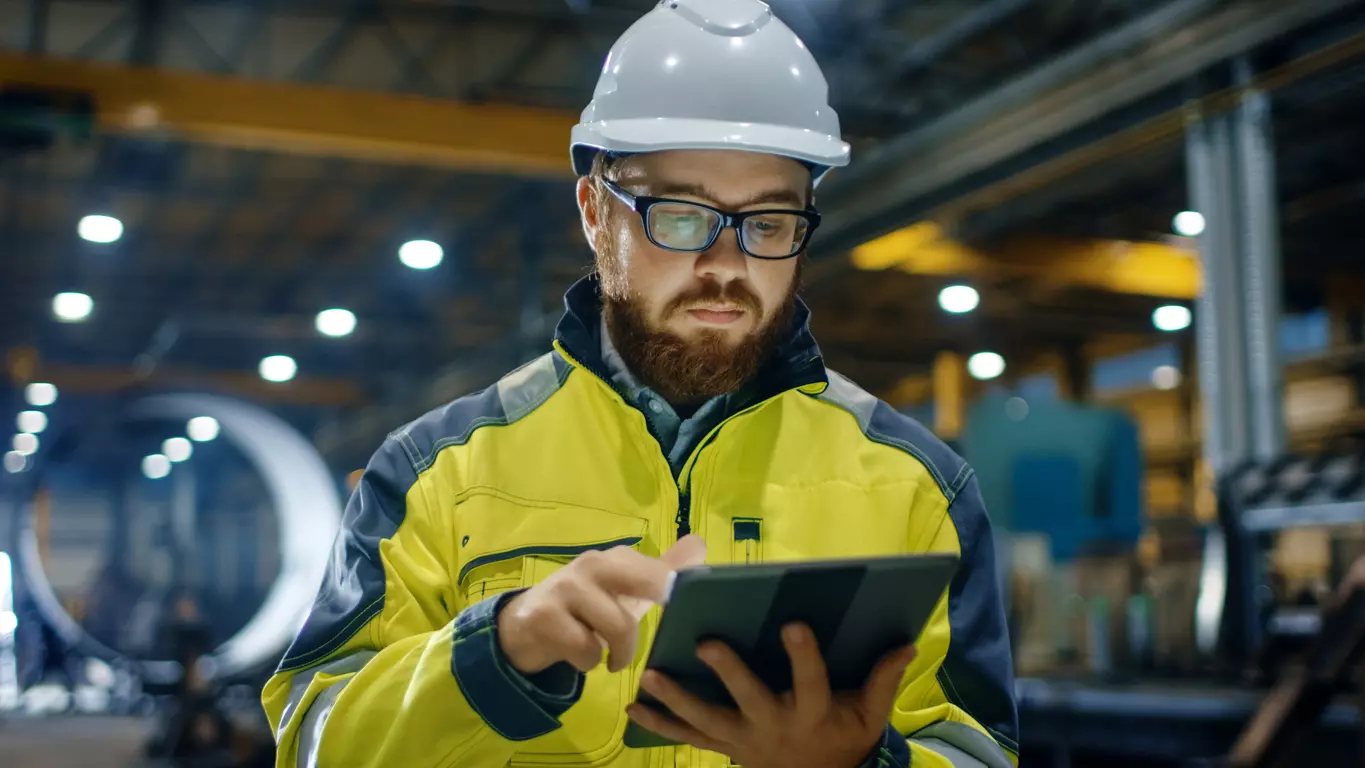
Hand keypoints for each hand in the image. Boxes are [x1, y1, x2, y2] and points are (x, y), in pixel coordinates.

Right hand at [498, 535, 706, 674]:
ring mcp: (567, 587)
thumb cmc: (586, 608)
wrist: (524, 625)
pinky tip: (578, 656)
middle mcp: (593, 564)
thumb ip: (662, 572)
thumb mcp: (625, 592)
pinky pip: (586, 650)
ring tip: (609, 657)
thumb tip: (701, 544)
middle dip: (666, 605)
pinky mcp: (544, 616)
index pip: (660, 569)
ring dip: (619, 653)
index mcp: (616, 558)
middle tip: (660, 637)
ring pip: (619, 627)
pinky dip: (589, 662)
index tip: (693, 606)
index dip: (681, 590)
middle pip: (647, 583)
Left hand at [626, 623, 914, 767]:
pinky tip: (634, 706)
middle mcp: (774, 726)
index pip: (810, 681)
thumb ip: (883, 679)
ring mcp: (744, 740)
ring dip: (676, 699)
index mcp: (812, 713)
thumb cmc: (843, 739)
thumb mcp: (870, 715)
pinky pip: (688, 737)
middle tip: (705, 643)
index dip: (803, 655)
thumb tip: (907, 643)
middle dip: (728, 672)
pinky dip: (660, 723)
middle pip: (749, 698)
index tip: (793, 624)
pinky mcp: (725, 747)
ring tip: (650, 673)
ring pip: (707, 720)